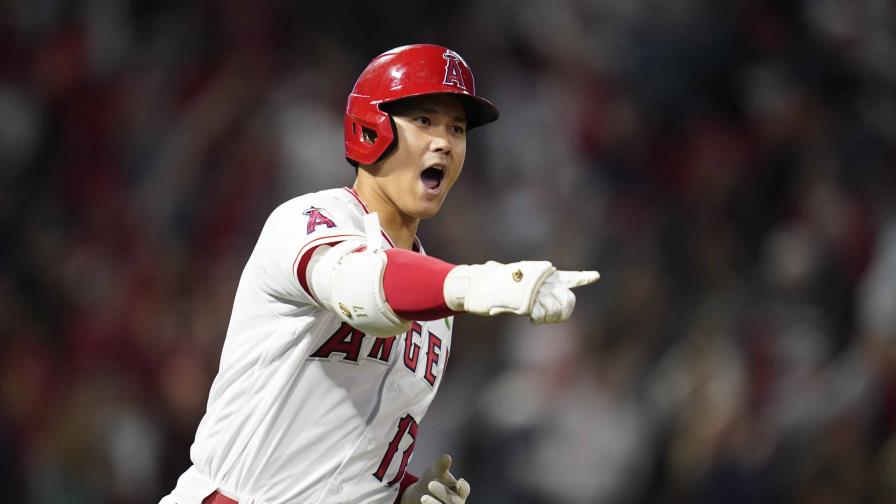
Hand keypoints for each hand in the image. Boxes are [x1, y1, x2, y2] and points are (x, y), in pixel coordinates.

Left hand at [401, 454, 469, 503]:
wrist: (419, 494)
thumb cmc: (432, 480)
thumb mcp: (434, 471)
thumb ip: (441, 465)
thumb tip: (447, 457)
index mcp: (459, 490)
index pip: (465, 490)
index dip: (464, 487)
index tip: (459, 482)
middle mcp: (456, 502)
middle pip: (454, 501)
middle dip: (443, 493)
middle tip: (430, 484)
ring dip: (434, 503)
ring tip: (422, 498)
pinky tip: (421, 503)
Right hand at [444, 261, 598, 323]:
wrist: (475, 285)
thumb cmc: (488, 284)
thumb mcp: (506, 279)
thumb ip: (516, 281)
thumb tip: (499, 273)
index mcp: (539, 274)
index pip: (567, 276)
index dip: (582, 277)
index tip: (596, 276)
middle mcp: (541, 279)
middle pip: (567, 299)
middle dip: (562, 311)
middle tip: (545, 316)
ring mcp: (534, 290)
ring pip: (556, 308)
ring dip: (548, 317)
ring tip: (537, 317)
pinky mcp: (528, 302)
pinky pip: (542, 315)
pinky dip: (538, 320)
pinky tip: (531, 318)